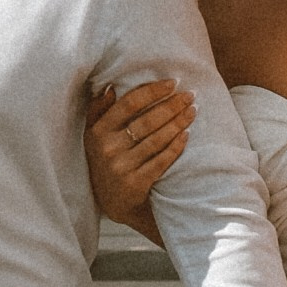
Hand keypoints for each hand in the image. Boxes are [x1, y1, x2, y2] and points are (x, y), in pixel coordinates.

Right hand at [84, 73, 196, 225]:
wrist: (114, 203)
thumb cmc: (106, 161)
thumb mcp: (93, 137)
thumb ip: (98, 111)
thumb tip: (110, 88)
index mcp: (98, 131)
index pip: (128, 104)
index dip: (152, 91)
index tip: (172, 83)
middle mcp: (108, 148)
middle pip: (147, 120)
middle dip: (171, 105)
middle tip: (190, 95)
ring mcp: (122, 166)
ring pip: (156, 139)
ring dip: (178, 123)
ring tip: (192, 111)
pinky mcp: (136, 182)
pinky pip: (162, 160)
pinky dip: (176, 146)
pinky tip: (186, 135)